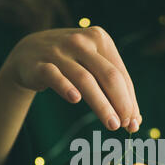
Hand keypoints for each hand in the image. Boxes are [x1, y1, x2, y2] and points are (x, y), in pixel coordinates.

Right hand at [3, 26, 140, 132]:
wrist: (28, 52)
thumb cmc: (70, 62)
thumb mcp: (92, 67)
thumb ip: (112, 89)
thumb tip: (135, 120)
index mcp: (99, 39)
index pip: (121, 74)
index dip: (130, 100)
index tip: (135, 123)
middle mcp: (81, 42)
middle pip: (108, 76)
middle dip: (121, 103)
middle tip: (126, 125)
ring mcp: (60, 52)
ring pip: (85, 80)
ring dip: (102, 105)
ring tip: (112, 125)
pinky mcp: (41, 64)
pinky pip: (55, 76)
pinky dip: (65, 87)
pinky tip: (75, 100)